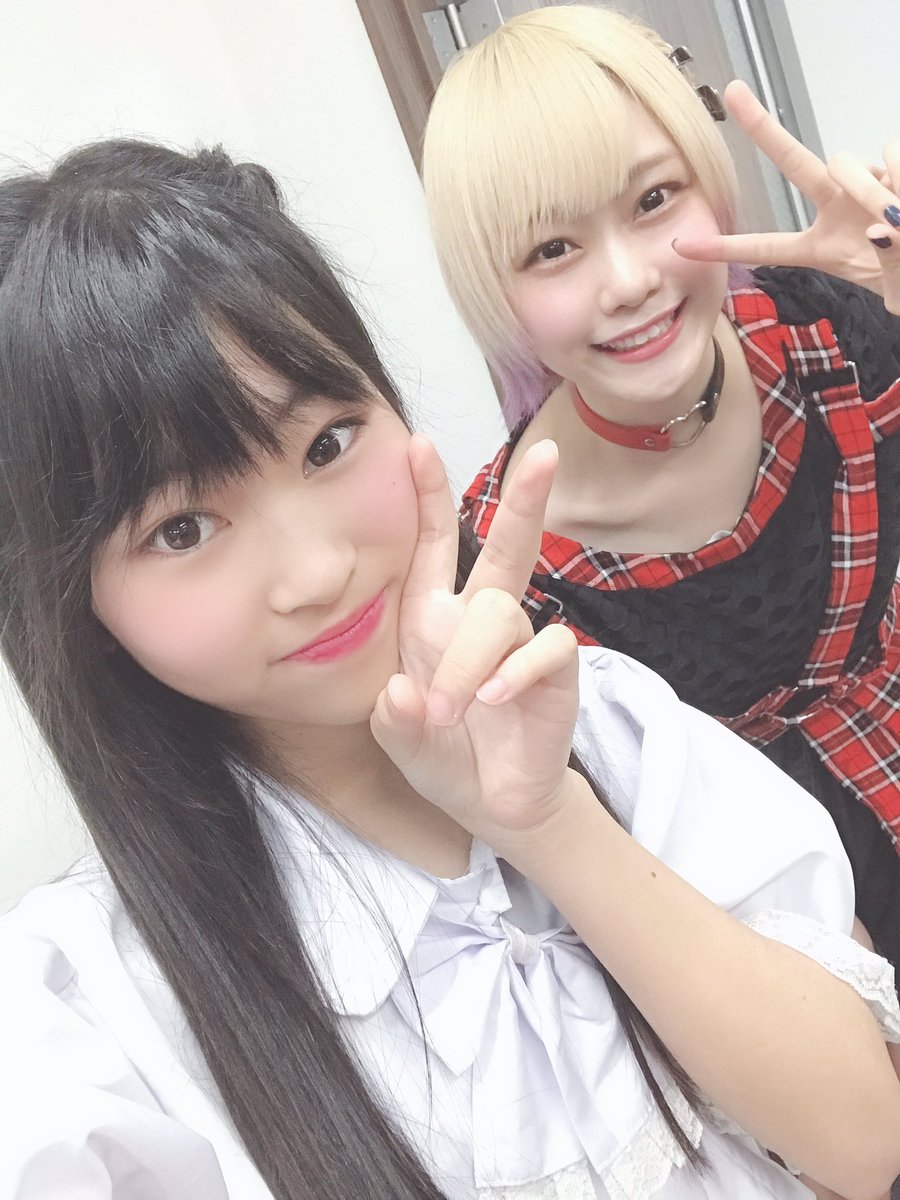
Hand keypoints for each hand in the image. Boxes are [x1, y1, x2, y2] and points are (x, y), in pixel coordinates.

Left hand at [370, 434, 580, 850]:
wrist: (493, 806)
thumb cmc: (444, 759)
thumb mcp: (402, 743)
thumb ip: (394, 721)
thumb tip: (403, 692)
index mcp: (433, 621)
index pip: (433, 548)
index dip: (428, 498)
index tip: (418, 445)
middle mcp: (479, 621)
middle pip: (506, 547)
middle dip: (525, 501)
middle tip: (546, 454)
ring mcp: (521, 643)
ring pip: (502, 613)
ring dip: (472, 660)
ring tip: (454, 709)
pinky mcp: (555, 672)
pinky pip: (546, 648)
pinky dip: (517, 672)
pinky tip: (496, 701)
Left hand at [675, 80, 899, 313]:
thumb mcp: (896, 290)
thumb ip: (889, 263)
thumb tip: (882, 226)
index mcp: (822, 249)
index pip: (767, 246)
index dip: (725, 248)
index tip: (683, 246)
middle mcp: (835, 209)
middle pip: (795, 162)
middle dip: (763, 130)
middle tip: (735, 92)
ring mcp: (863, 183)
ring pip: (846, 162)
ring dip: (870, 188)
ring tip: (897, 214)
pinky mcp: (892, 163)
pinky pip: (890, 151)